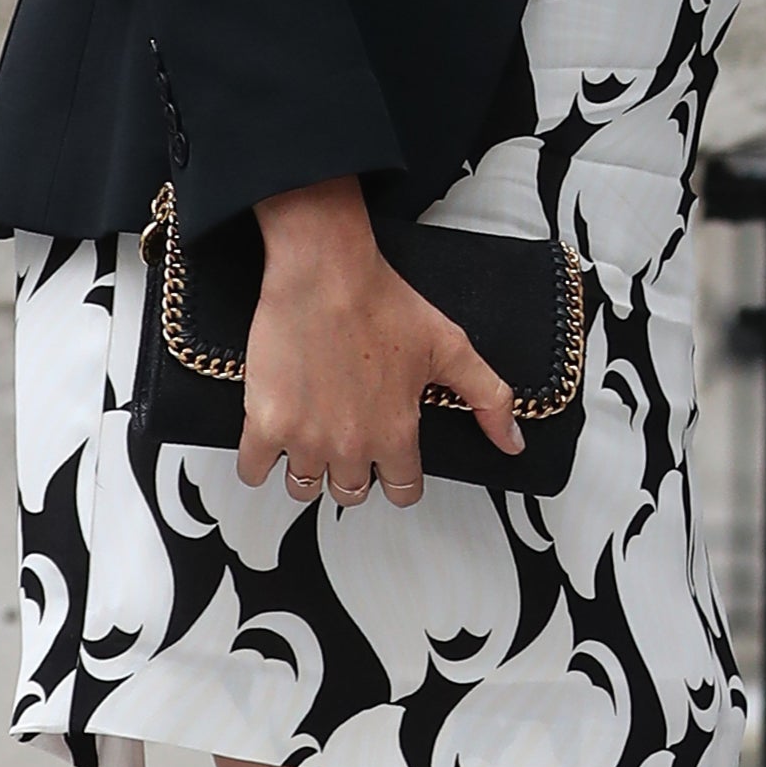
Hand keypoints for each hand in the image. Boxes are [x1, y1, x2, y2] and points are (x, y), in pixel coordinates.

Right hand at [237, 177, 522, 507]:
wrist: (325, 273)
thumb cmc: (384, 303)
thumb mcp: (452, 348)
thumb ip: (489, 399)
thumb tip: (512, 443)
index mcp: (397, 433)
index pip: (402, 490)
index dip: (399, 480)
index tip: (391, 466)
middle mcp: (352, 445)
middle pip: (351, 492)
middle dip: (354, 474)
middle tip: (350, 444)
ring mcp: (305, 438)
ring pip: (304, 488)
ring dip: (309, 471)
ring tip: (312, 442)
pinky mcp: (264, 423)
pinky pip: (252, 471)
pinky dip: (260, 465)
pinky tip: (270, 444)